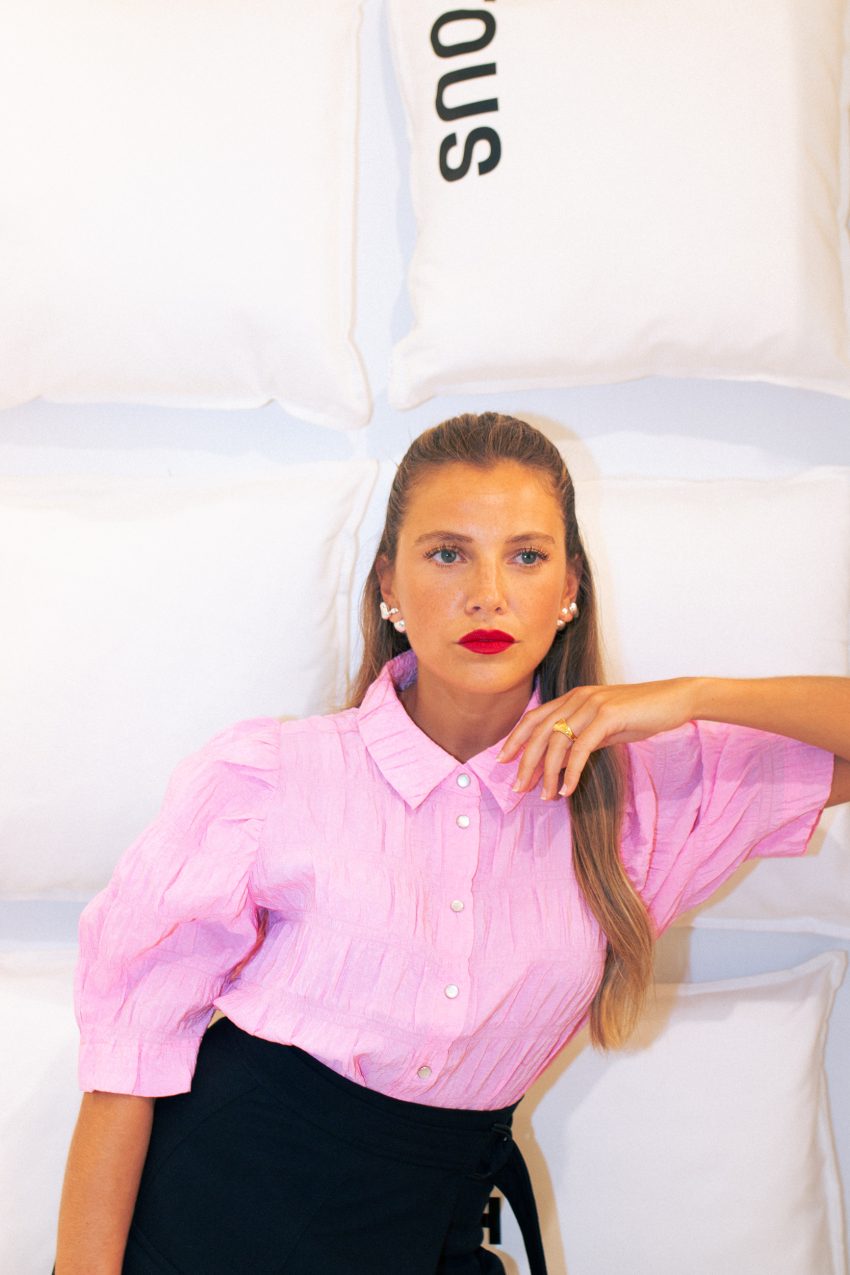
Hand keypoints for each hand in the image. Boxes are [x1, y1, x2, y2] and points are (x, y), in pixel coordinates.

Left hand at [497, 679, 696, 798]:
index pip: (534, 717)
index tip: (502, 760)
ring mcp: (592, 705)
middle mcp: (578, 698)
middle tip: (517, 787)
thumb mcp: (604, 728)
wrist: (674, 699)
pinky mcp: (608, 716)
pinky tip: (567, 789)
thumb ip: (580, 740)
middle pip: (539, 731)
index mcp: (574, 697)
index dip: (515, 738)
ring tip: (545, 796)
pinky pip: (581, 748)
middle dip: (525, 761)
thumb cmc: (641, 714)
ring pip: (557, 742)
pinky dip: (571, 771)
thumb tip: (558, 763)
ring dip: (547, 773)